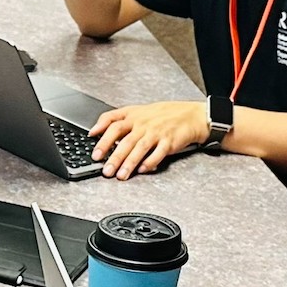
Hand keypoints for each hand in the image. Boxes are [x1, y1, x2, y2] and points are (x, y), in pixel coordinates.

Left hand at [88, 99, 207, 178]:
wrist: (191, 116)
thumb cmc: (164, 115)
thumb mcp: (139, 111)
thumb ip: (117, 119)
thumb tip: (96, 130)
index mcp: (134, 115)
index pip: (113, 123)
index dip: (101, 135)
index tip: (95, 150)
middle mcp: (143, 123)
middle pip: (125, 140)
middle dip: (113, 156)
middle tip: (106, 170)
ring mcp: (157, 132)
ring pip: (139, 148)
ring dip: (129, 163)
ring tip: (121, 175)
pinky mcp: (169, 141)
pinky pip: (158, 153)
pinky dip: (150, 162)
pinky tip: (143, 170)